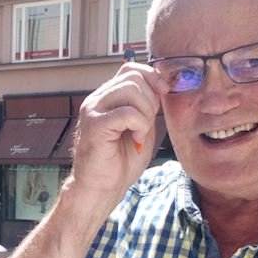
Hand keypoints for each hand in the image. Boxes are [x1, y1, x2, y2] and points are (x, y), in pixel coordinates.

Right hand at [65, 63, 166, 209]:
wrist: (101, 189)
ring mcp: (93, 110)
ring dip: (145, 112)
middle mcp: (97, 99)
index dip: (152, 77)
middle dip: (151, 99)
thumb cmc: (120, 163)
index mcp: (107, 98)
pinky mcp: (95, 125)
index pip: (130, 69)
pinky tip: (136, 139)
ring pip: (131, 90)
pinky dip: (140, 125)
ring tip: (141, 133)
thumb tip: (161, 87)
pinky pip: (127, 112)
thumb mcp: (141, 128)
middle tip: (148, 123)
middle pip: (133, 77)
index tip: (164, 95)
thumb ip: (147, 107)